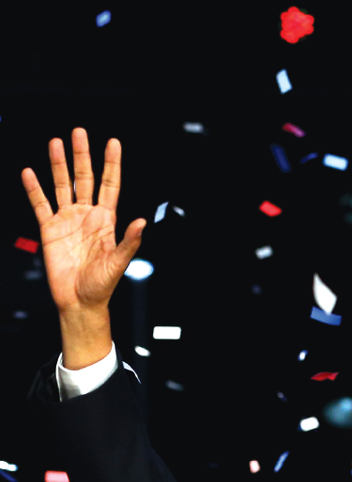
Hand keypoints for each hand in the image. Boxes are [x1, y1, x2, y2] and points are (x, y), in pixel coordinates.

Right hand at [21, 127, 145, 313]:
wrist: (79, 300)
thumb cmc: (102, 285)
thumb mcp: (119, 262)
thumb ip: (129, 241)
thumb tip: (143, 222)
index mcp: (106, 220)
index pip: (110, 185)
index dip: (111, 164)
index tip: (112, 142)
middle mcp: (87, 215)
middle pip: (84, 178)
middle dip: (82, 155)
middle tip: (79, 132)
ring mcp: (68, 220)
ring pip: (62, 185)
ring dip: (59, 165)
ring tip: (55, 143)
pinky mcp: (49, 229)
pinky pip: (40, 204)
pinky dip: (34, 188)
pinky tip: (30, 172)